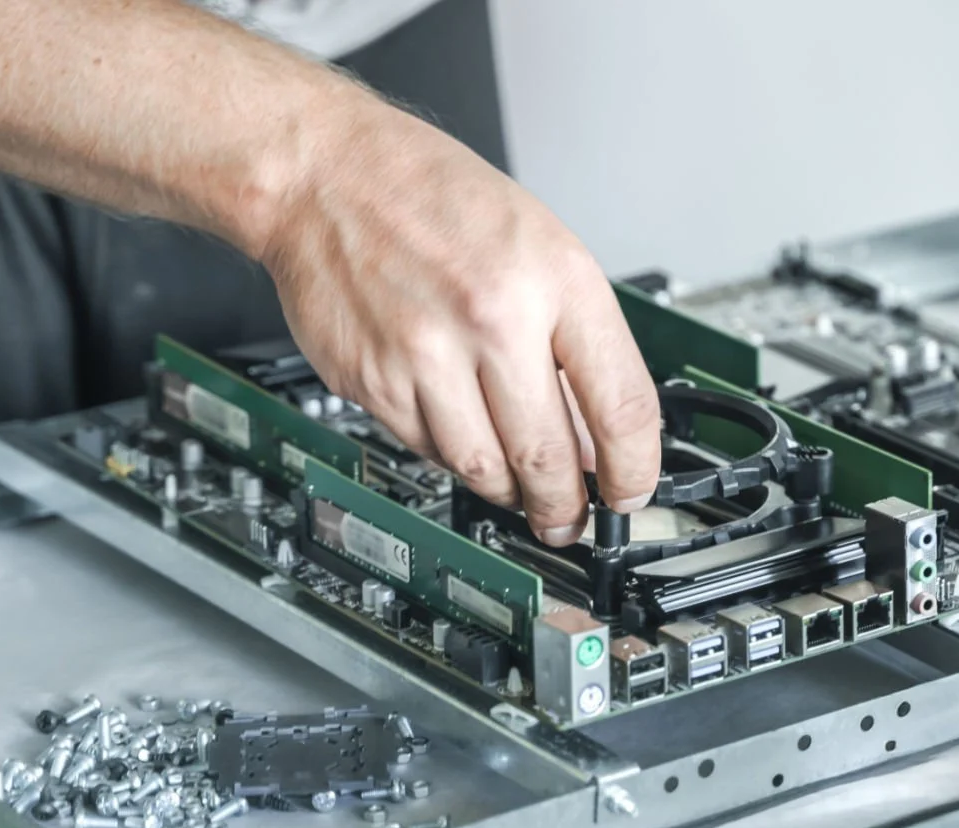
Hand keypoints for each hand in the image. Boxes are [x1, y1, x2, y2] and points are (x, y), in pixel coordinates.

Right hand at [255, 94, 661, 545]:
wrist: (324, 175)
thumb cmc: (432, 197)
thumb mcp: (539, 243)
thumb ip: (573, 338)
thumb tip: (594, 434)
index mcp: (555, 279)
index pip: (620, 406)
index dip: (634, 470)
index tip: (630, 494)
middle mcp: (494, 319)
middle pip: (550, 459)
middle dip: (567, 507)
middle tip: (570, 520)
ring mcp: (428, 354)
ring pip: (485, 470)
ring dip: (509, 492)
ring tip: (519, 490)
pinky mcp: (374, 381)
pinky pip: (428, 450)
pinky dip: (451, 456)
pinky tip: (459, 433)